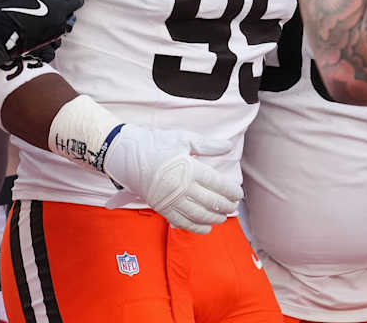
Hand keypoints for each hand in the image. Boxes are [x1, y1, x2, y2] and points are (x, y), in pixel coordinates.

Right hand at [101, 125, 242, 234]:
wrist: (128, 155)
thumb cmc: (157, 144)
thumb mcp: (184, 139)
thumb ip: (208, 145)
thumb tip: (228, 147)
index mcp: (189, 168)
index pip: (216, 183)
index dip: (230, 190)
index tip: (239, 194)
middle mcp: (181, 187)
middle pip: (210, 201)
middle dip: (225, 206)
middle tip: (233, 207)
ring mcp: (170, 199)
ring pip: (198, 215)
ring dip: (213, 218)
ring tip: (223, 218)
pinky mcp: (161, 207)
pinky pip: (181, 222)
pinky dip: (195, 228)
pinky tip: (206, 228)